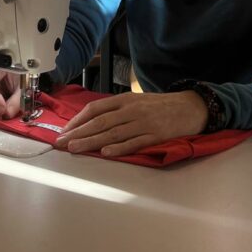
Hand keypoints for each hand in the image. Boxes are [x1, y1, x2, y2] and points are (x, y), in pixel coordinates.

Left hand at [55, 91, 208, 156]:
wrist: (190, 107)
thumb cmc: (161, 106)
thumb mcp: (137, 100)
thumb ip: (117, 110)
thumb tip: (93, 121)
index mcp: (125, 99)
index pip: (95, 108)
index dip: (78, 120)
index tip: (64, 131)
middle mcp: (131, 109)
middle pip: (100, 122)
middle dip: (78, 133)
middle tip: (61, 143)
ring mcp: (143, 123)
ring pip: (112, 133)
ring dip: (91, 142)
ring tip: (75, 149)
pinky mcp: (155, 135)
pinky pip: (134, 142)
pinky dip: (119, 148)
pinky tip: (105, 152)